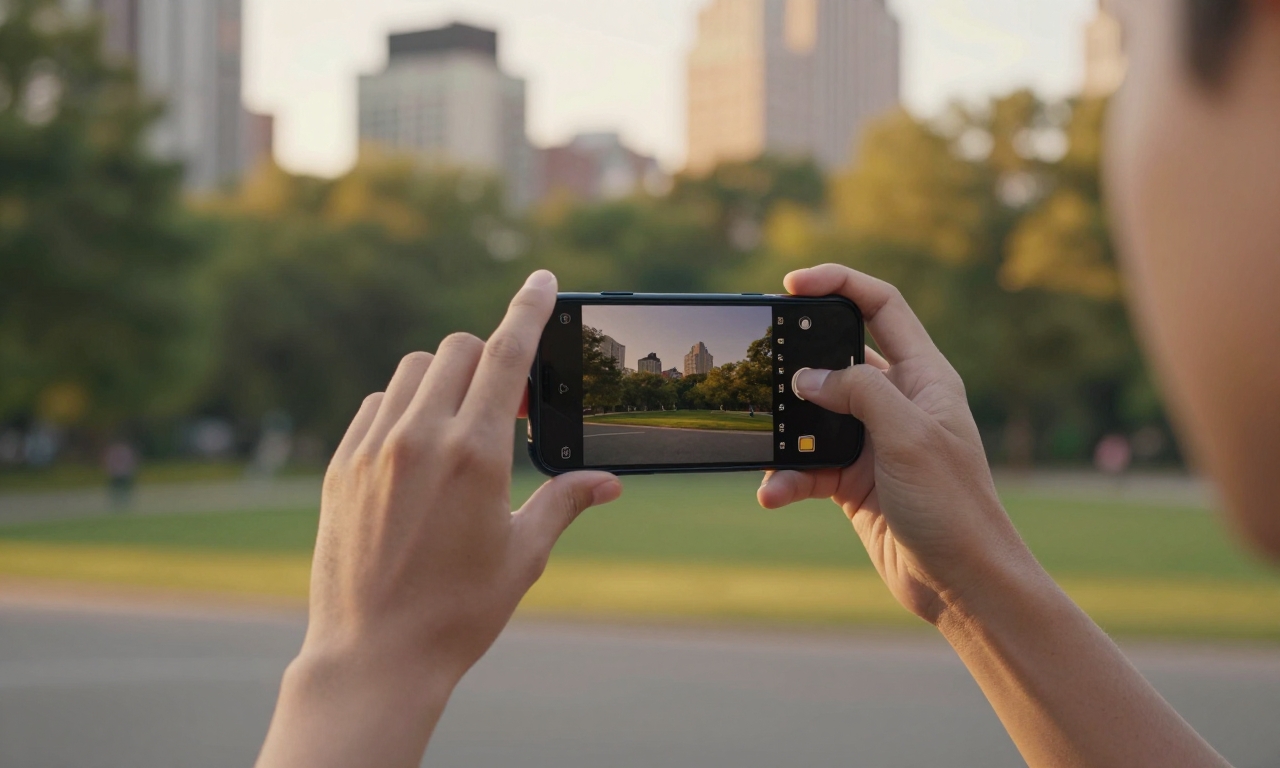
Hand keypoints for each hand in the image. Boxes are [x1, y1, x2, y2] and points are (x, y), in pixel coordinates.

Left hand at [257, 270, 621, 767]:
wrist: (373, 656)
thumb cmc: (458, 612)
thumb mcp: (523, 556)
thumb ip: (564, 502)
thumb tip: (608, 482)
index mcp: (475, 455)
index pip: (507, 355)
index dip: (529, 310)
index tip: (542, 281)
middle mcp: (419, 438)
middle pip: (458, 350)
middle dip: (488, 361)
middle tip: (507, 406)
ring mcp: (372, 449)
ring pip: (412, 370)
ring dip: (444, 381)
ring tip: (460, 429)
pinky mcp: (339, 466)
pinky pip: (375, 405)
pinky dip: (402, 408)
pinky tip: (415, 451)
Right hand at [758, 264, 1035, 623]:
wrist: (962, 583)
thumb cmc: (954, 506)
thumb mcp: (908, 436)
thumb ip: (858, 393)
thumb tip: (807, 377)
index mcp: (925, 377)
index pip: (881, 307)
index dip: (839, 284)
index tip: (793, 285)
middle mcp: (898, 402)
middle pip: (837, 358)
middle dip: (797, 362)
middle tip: (763, 364)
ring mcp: (873, 442)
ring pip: (813, 416)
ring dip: (785, 432)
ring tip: (765, 444)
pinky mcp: (853, 480)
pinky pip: (807, 465)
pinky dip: (787, 476)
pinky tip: (774, 492)